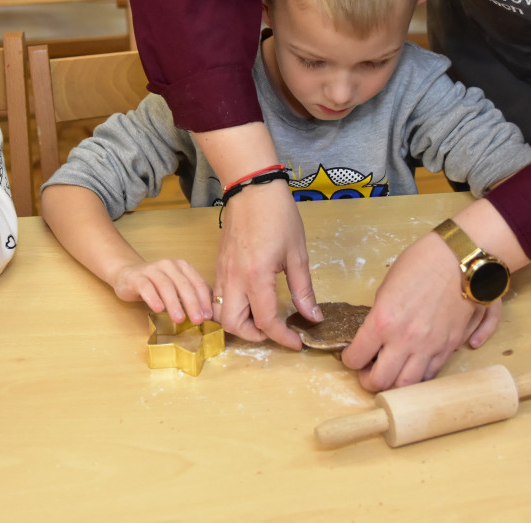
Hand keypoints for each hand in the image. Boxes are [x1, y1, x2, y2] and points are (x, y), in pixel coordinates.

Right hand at [111, 258, 212, 324]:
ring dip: (174, 303)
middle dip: (192, 303)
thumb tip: (210, 312)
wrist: (128, 275)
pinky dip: (153, 298)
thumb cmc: (156, 284)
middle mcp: (168, 265)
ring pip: (166, 286)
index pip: (197, 282)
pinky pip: (146, 288)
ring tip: (179, 319)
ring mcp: (152, 270)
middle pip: (183, 285)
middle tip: (197, 320)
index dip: (204, 300)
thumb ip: (191, 294)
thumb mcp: (176, 286)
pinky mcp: (137, 278)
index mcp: (182, 267)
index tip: (208, 316)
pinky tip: (158, 309)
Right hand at [211, 180, 321, 347]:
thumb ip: (303, 290)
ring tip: (262, 318)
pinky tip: (250, 300)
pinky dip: (232, 307)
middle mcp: (234, 279)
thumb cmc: (277, 215)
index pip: (266, 321)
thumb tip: (313, 317)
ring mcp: (222, 272)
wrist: (251, 188)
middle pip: (234, 325)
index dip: (283, 338)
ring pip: (221, 314)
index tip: (297, 342)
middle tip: (275, 331)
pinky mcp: (218, 265)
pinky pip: (218, 297)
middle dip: (254, 336)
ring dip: (240, 323)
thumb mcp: (297, 254)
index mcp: (256, 277)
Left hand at [341, 232, 483, 390]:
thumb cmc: (422, 263)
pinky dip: (419, 377)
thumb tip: (375, 335)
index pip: (356, 357)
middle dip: (369, 381)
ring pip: (407, 385)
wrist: (461, 259)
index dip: (350, 359)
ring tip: (390, 375)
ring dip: (395, 386)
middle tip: (368, 373)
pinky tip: (413, 368)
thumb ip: (380, 316)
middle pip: (381, 381)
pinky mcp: (449, 346)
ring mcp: (429, 346)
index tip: (352, 356)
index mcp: (382, 321)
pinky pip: (431, 374)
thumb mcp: (387, 287)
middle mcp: (405, 340)